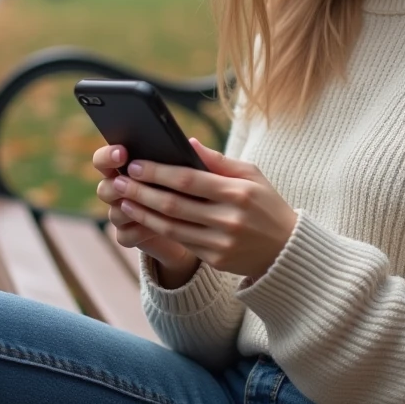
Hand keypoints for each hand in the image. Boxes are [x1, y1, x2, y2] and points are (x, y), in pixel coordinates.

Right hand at [92, 144, 197, 274]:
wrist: (194, 226)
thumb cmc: (193, 189)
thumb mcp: (196, 171)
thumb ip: (194, 156)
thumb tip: (191, 143)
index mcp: (126, 167)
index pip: (104, 159)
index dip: (108, 155)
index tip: (123, 152)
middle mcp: (119, 190)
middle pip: (103, 189)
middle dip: (116, 186)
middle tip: (129, 181)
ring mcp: (122, 215)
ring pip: (114, 213)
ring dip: (132, 209)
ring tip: (151, 205)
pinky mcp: (129, 236)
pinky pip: (125, 235)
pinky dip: (141, 230)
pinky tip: (157, 227)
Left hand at [109, 138, 297, 279]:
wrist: (286, 251)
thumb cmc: (266, 204)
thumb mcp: (252, 175)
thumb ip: (219, 160)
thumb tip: (187, 143)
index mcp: (238, 193)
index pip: (188, 180)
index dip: (158, 172)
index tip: (135, 165)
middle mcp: (228, 219)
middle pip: (173, 204)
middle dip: (141, 191)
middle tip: (118, 181)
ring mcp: (221, 243)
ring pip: (171, 227)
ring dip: (143, 213)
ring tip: (123, 200)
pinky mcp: (215, 260)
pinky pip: (180, 242)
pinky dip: (157, 230)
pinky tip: (143, 218)